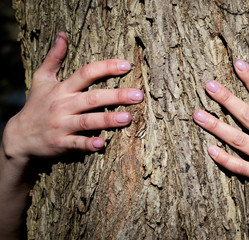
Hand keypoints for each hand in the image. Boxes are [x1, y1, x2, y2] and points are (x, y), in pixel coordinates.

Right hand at [2, 32, 143, 163]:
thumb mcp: (41, 79)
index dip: (106, 67)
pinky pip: (77, 143)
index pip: (86, 73)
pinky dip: (88, 144)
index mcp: (62, 89)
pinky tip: (102, 144)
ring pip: (88, 121)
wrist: (19, 136)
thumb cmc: (36, 105)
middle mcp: (63, 105)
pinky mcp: (60, 143)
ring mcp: (61, 125)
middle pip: (92, 98)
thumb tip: (62, 35)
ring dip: (107, 119)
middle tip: (138, 95)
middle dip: (116, 96)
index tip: (127, 65)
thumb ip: (53, 58)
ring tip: (127, 118)